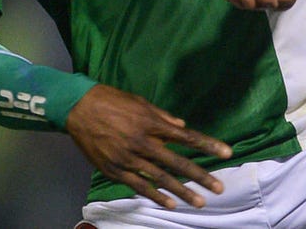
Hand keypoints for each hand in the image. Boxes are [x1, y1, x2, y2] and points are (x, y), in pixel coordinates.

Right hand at [64, 84, 232, 209]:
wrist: (78, 109)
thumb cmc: (112, 101)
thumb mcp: (140, 102)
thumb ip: (162, 116)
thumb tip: (181, 125)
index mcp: (152, 123)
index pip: (187, 137)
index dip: (208, 145)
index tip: (227, 152)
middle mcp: (143, 142)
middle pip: (177, 162)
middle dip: (200, 176)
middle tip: (219, 188)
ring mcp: (129, 158)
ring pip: (160, 178)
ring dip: (181, 192)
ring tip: (199, 202)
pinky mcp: (115, 169)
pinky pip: (138, 185)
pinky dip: (155, 195)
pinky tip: (170, 203)